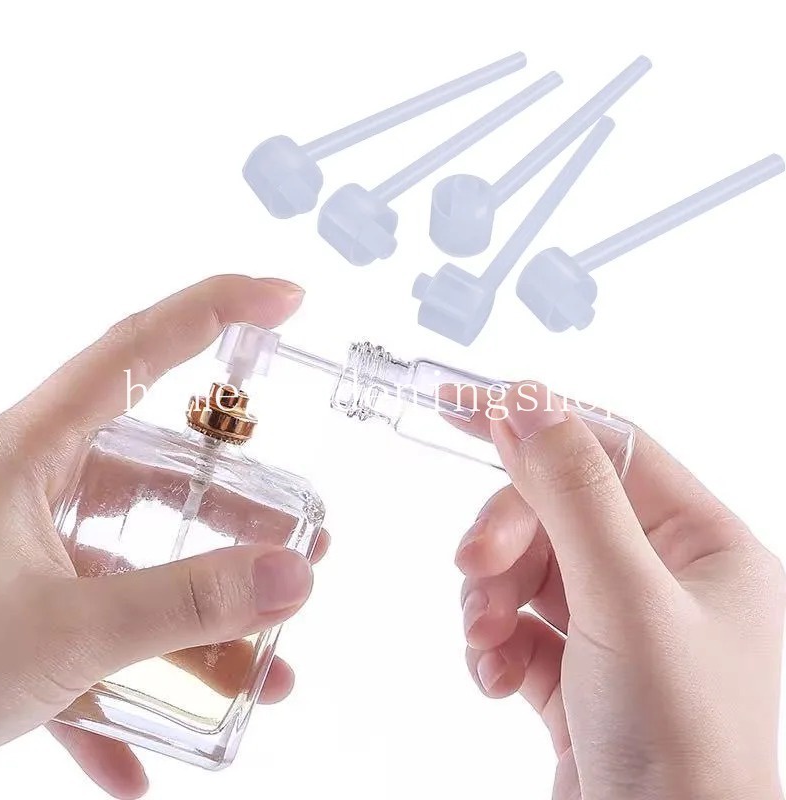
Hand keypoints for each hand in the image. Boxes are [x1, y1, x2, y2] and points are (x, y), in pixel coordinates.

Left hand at [0, 276, 329, 797]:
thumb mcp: (64, 628)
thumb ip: (186, 604)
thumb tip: (295, 577)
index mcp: (31, 453)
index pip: (137, 350)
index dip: (214, 309)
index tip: (285, 297)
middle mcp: (33, 490)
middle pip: (160, 476)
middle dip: (238, 517)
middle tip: (300, 545)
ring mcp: (26, 556)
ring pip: (135, 569)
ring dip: (197, 626)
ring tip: (257, 670)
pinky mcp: (18, 616)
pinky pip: (91, 641)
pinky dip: (124, 692)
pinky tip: (144, 761)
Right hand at [457, 383, 783, 799]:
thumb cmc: (679, 745)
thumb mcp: (624, 598)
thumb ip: (573, 491)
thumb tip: (529, 406)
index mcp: (705, 548)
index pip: (613, 449)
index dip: (539, 420)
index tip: (464, 402)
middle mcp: (666, 581)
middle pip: (558, 511)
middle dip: (505, 535)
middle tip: (471, 564)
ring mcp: (618, 627)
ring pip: (528, 567)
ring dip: (489, 594)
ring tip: (480, 635)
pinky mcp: (577, 671)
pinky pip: (518, 624)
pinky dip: (492, 640)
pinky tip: (490, 673)